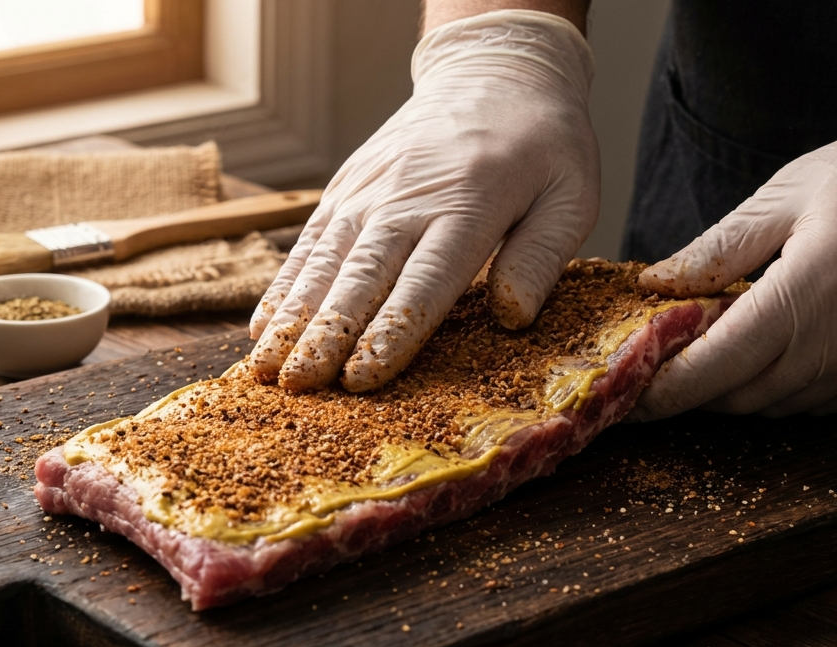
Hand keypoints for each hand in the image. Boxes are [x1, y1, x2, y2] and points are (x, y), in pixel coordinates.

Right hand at [248, 10, 597, 391]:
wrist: (495, 70)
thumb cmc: (542, 143)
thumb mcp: (572, 194)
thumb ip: (541, 256)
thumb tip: (512, 316)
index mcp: (469, 205)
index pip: (423, 282)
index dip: (390, 333)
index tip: (360, 378)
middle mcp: (407, 198)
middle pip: (359, 277)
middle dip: (325, 336)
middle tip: (298, 386)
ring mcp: (368, 190)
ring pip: (322, 261)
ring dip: (292, 317)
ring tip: (265, 366)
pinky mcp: (346, 186)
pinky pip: (308, 241)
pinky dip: (284, 285)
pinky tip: (265, 324)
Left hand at [633, 72, 836, 418]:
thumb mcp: (790, 191)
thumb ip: (718, 248)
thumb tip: (656, 285)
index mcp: (812, 287)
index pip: (717, 365)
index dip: (666, 388)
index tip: (629, 393)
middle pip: (744, 397)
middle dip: (696, 389)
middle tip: (663, 365)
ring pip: (783, 406)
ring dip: (741, 389)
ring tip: (718, 350)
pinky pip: (826, 401)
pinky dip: (788, 387)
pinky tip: (779, 350)